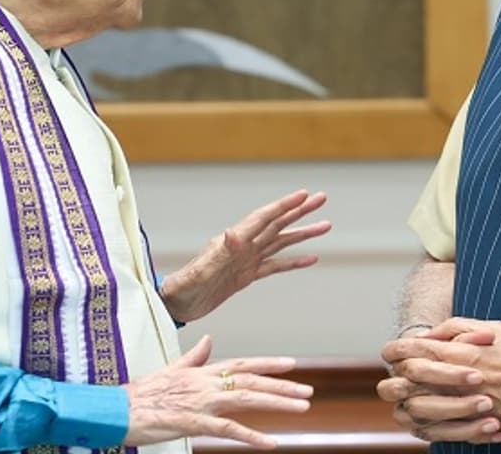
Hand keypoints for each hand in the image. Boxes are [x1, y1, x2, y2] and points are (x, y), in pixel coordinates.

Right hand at [123, 335, 313, 447]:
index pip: (242, 364)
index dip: (268, 364)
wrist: (115, 409)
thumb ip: (194, 357)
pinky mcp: (191, 421)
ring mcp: (199, 401)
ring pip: (246, 398)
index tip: (292, 364)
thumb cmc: (141, 394)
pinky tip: (270, 443)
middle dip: (282, 385)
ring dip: (276, 402)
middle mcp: (204, 383)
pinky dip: (250, 435)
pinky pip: (227, 429)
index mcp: (201, 372)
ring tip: (301, 408)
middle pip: (251, 380)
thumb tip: (208, 339)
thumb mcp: (170, 370)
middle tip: (308, 391)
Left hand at [161, 190, 329, 322]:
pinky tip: (311, 258)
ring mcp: (246, 261)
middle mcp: (242, 246)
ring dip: (303, 233)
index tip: (304, 194)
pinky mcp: (246, 276)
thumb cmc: (182, 288)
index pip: (263, 218)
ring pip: (281, 242)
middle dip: (300, 211)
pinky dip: (294, 261)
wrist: (174, 307)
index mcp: (233, 241)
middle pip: (277, 224)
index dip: (284, 206)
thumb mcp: (199, 271)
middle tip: (322, 198)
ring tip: (326, 225)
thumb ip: (217, 254)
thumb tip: (233, 233)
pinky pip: (275, 266)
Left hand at [382, 318, 500, 432]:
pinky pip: (443, 430)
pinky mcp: (477, 424)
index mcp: (460, 352)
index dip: (396, 350)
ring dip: (408, 404)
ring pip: (420, 409)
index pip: (414, 350)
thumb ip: (456, 328)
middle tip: (394, 376)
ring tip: (406, 400)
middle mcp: (460, 379)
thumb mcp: (491, 327)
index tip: (390, 351)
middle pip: (409, 381)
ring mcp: (467, 404)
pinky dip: (431, 426)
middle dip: (395, 378)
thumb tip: (429, 335)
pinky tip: (428, 420)